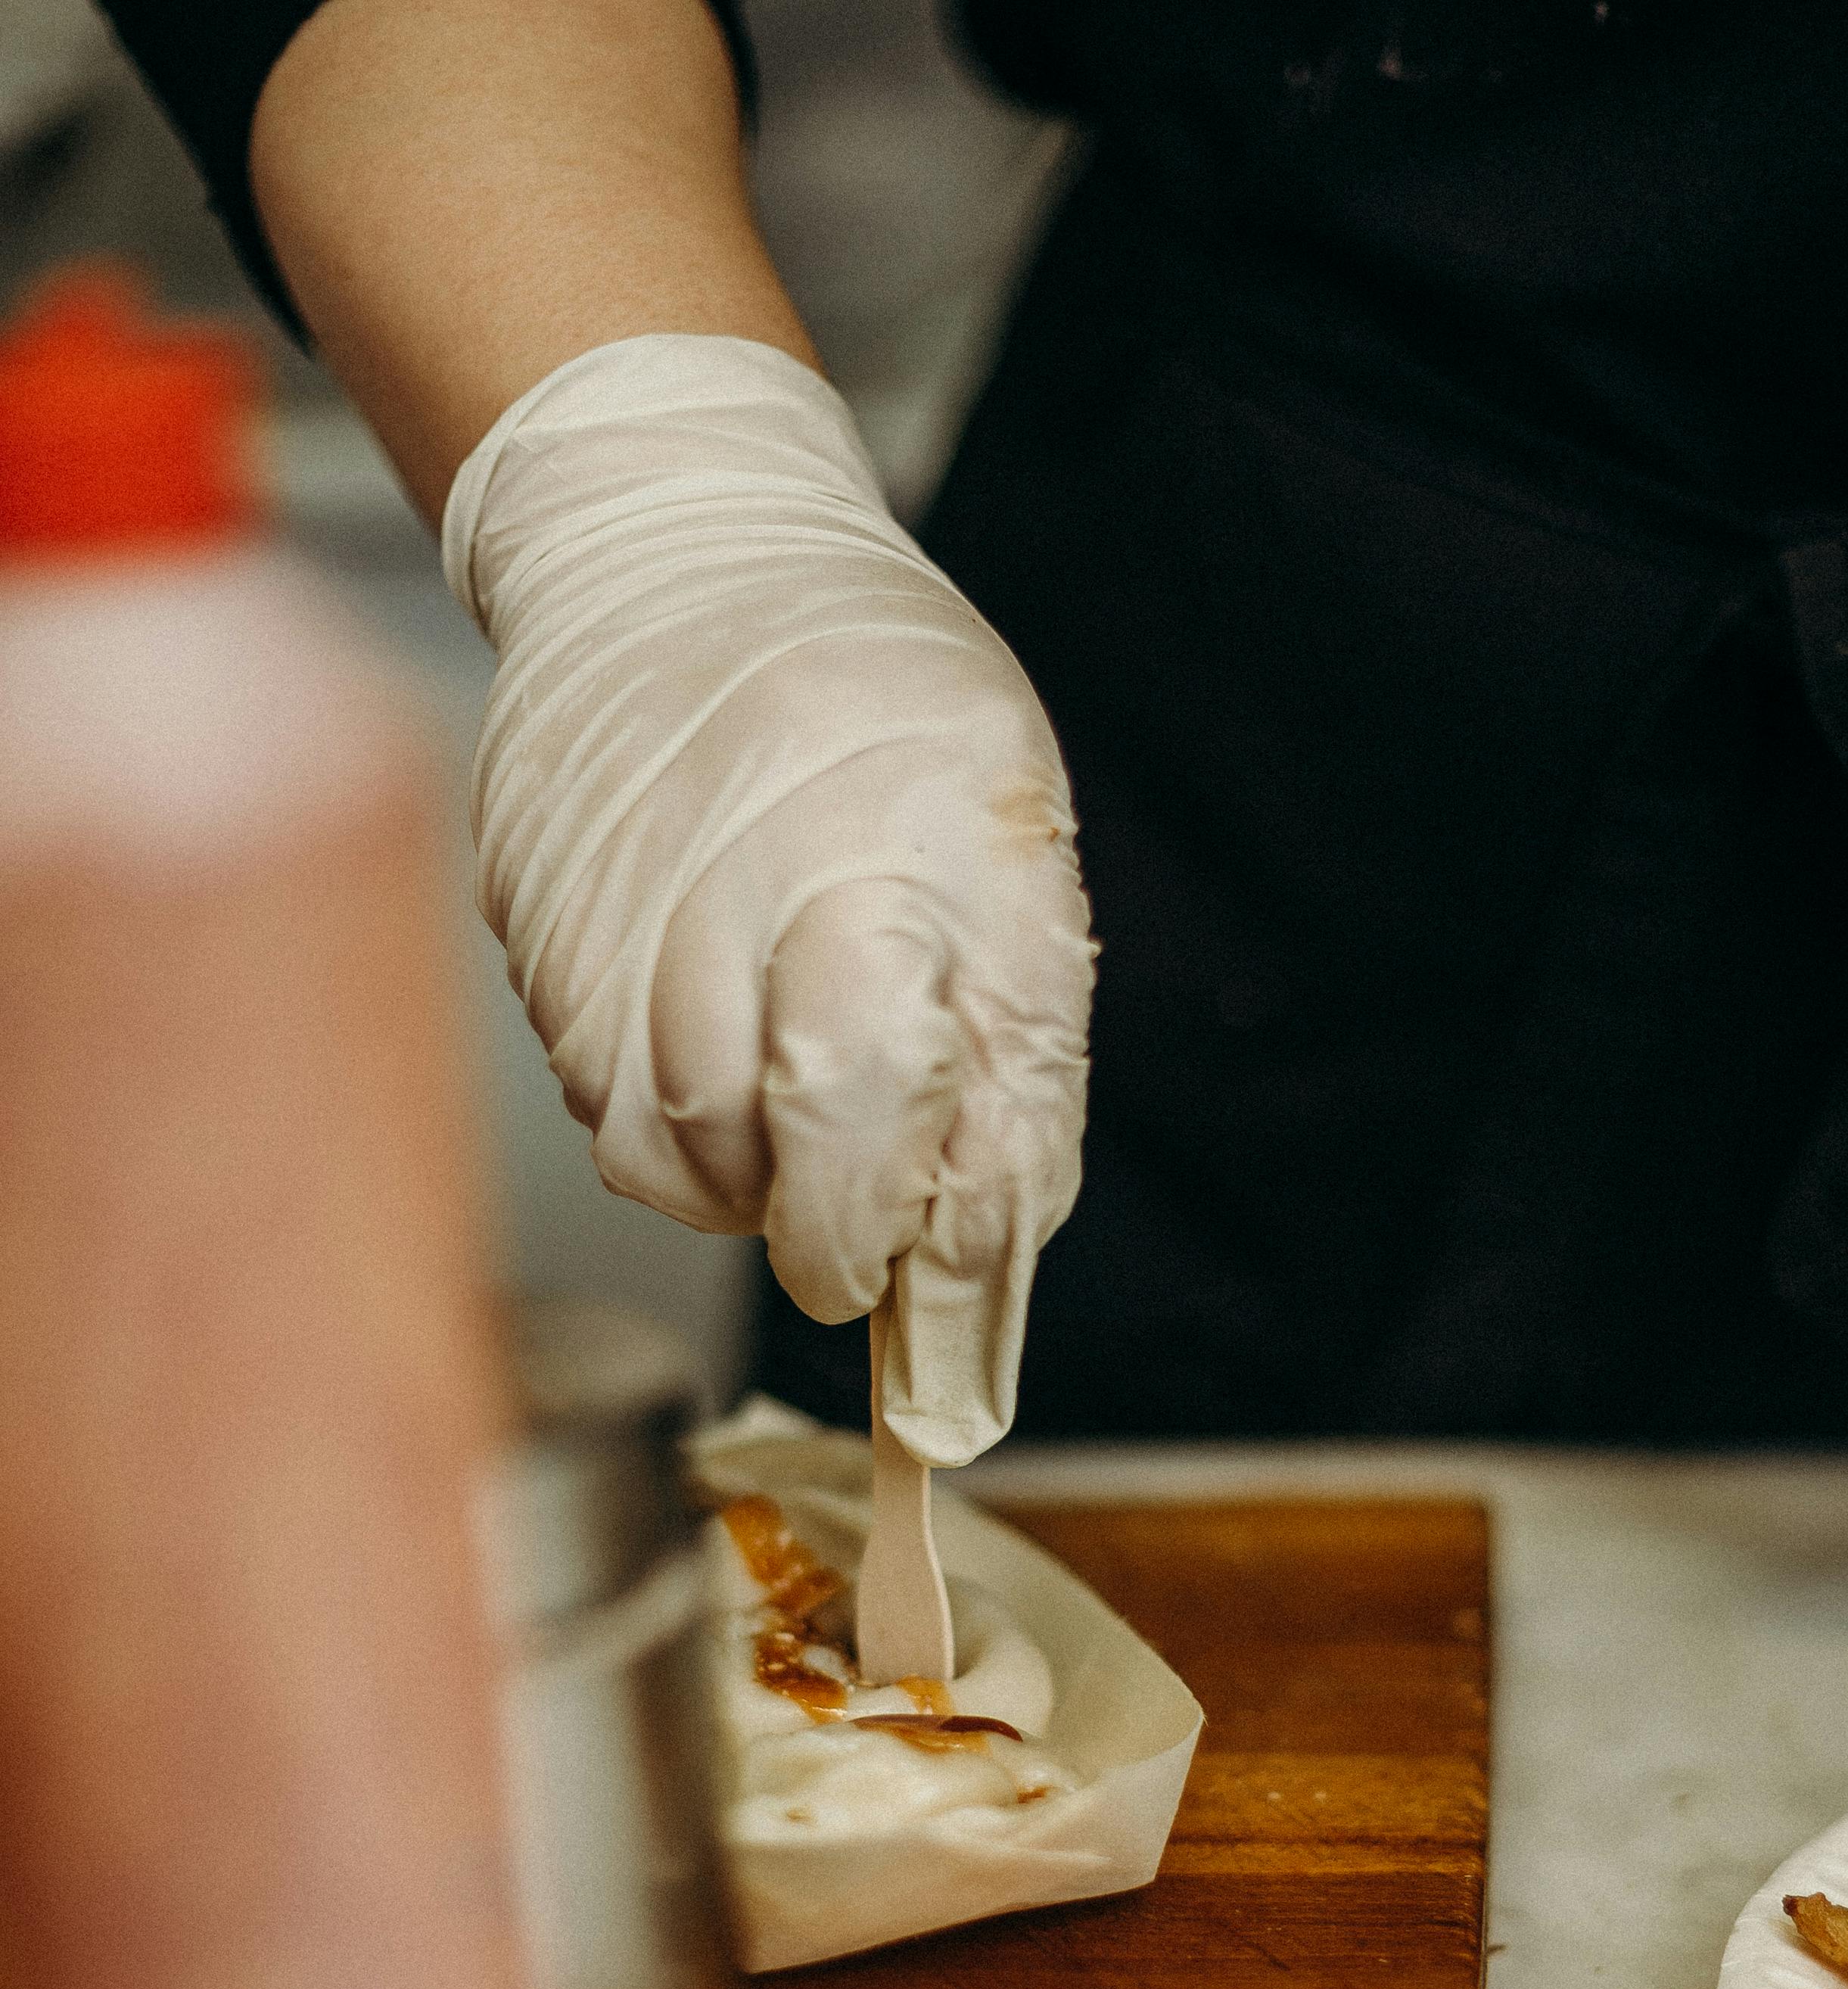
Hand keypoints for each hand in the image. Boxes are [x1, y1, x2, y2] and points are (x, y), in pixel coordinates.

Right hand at [442, 334, 1094, 1464]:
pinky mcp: (536, 930)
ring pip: (666, 1153)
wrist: (668, 542)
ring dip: (743, 1184)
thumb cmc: (872, 694)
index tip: (934, 1296)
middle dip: (831, 1233)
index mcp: (895, 839)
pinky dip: (663, 1125)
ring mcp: (618, 906)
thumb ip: (1021, 1043)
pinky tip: (702, 1049)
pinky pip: (597, 1098)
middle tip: (861, 1246)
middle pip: (769, 1143)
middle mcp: (742, 873)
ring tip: (788, 1116)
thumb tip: (995, 1243)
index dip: (915, 1231)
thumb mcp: (1008, 828)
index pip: (893, 1092)